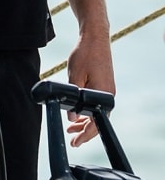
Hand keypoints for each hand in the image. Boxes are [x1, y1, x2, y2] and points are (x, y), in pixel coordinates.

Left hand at [65, 30, 114, 146]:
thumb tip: (71, 117)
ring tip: (72, 131)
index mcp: (104, 94)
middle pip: (98, 121)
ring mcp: (107, 90)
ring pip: (97, 113)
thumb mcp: (74, 76)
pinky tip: (77, 115)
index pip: (97, 122)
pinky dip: (87, 111)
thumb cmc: (85, 54)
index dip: (86, 135)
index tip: (76, 142)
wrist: (94, 37)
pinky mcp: (104, 85)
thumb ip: (72, 98)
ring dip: (85, 122)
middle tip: (72, 141)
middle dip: (85, 132)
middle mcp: (109, 95)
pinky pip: (97, 104)